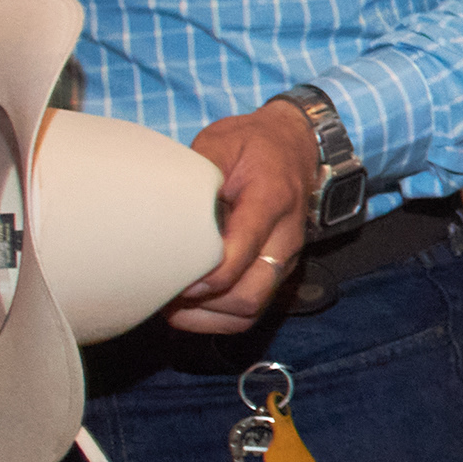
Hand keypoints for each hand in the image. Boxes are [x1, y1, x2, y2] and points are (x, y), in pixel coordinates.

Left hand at [174, 103, 318, 333]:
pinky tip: (192, 305)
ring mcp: (284, 258)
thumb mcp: (222, 143)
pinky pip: (252, 312)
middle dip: (205, 303)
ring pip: (250, 310)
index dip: (207, 274)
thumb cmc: (254, 146)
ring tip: (174, 300)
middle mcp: (285, 237)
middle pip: (251, 294)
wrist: (295, 146)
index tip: (175, 277)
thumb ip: (199, 173)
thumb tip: (167, 206)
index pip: (244, 251)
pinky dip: (219, 318)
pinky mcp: (278, 271)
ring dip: (208, 314)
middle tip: (169, 290)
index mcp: (271, 201)